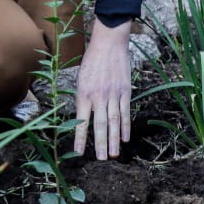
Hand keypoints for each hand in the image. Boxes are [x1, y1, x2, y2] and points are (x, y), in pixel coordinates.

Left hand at [73, 20, 132, 159]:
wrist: (109, 44)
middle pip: (100, 124)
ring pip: (114, 121)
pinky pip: (125, 112)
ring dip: (114, 139)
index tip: (78, 153)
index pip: (82, 120)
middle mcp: (98, 96)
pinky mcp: (125, 91)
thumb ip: (83, 99)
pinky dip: (125, 126)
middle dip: (100, 144)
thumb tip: (83, 119)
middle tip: (101, 160)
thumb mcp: (81, 79)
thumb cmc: (92, 62)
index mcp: (84, 93)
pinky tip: (125, 138)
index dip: (80, 138)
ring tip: (114, 154)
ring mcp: (113, 94)